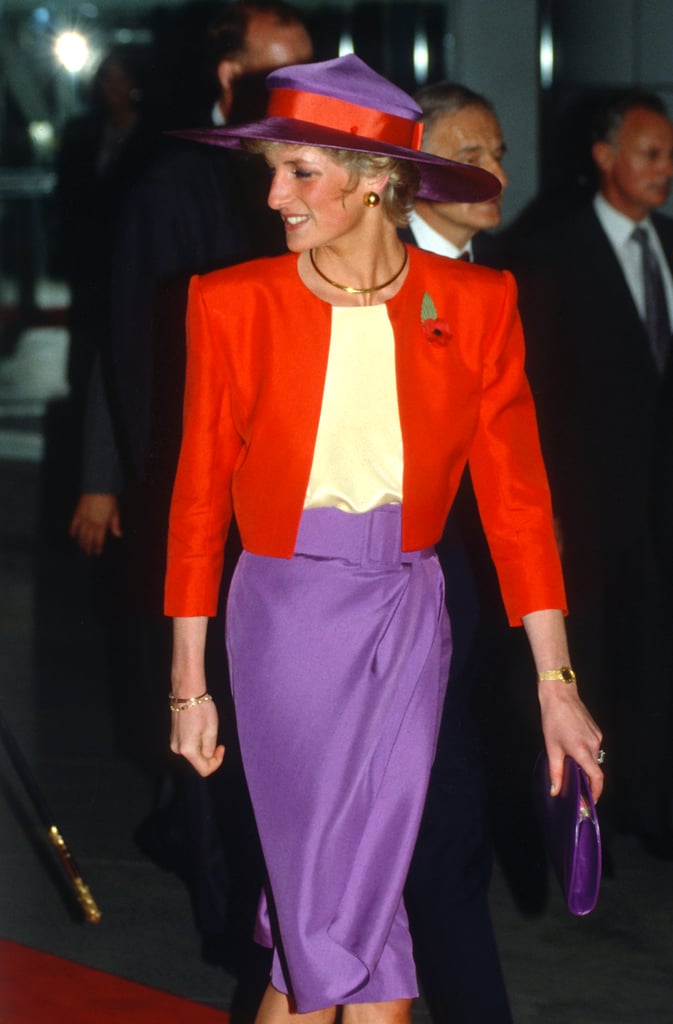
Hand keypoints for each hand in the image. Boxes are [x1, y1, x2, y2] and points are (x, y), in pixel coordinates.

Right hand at [69, 493, 121, 554]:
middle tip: (88, 553)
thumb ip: (115, 524)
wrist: (98, 487)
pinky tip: (72, 535)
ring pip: (81, 533)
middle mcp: (92, 523)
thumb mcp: (116, 512)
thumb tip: (118, 535)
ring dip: (81, 541)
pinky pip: (74, 524)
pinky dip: (72, 530)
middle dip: (88, 547)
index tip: (97, 553)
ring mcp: (84, 518)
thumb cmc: (109, 499)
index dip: (97, 547)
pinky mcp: (78, 512)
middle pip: (89, 538)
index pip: (99, 540)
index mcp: (102, 524)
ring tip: (81, 547)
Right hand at [169, 699, 224, 776]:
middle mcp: (178, 750)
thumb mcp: (211, 730)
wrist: (186, 693)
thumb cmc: (201, 710)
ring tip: (209, 733)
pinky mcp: (174, 737)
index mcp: (188, 750)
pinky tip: (201, 730)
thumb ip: (210, 749)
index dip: (216, 763)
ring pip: (193, 755)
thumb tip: (208, 757)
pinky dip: (197, 743)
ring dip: (204, 749)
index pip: (204, 770)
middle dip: (210, 756)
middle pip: (198, 762)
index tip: (222, 747)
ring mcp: (174, 743)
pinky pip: (188, 747)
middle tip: (219, 742)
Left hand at [538, 679, 603, 801]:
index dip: (596, 792)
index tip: (591, 801)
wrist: (560, 695)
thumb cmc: (553, 719)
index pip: (597, 778)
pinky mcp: (597, 731)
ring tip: (571, 765)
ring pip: (594, 758)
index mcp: (582, 751)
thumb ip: (555, 771)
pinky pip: (593, 748)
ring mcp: (597, 737)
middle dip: (587, 780)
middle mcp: (594, 745)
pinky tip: (573, 749)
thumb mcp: (551, 747)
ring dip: (585, 765)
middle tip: (575, 786)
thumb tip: (555, 791)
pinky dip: (586, 753)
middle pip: (595, 769)